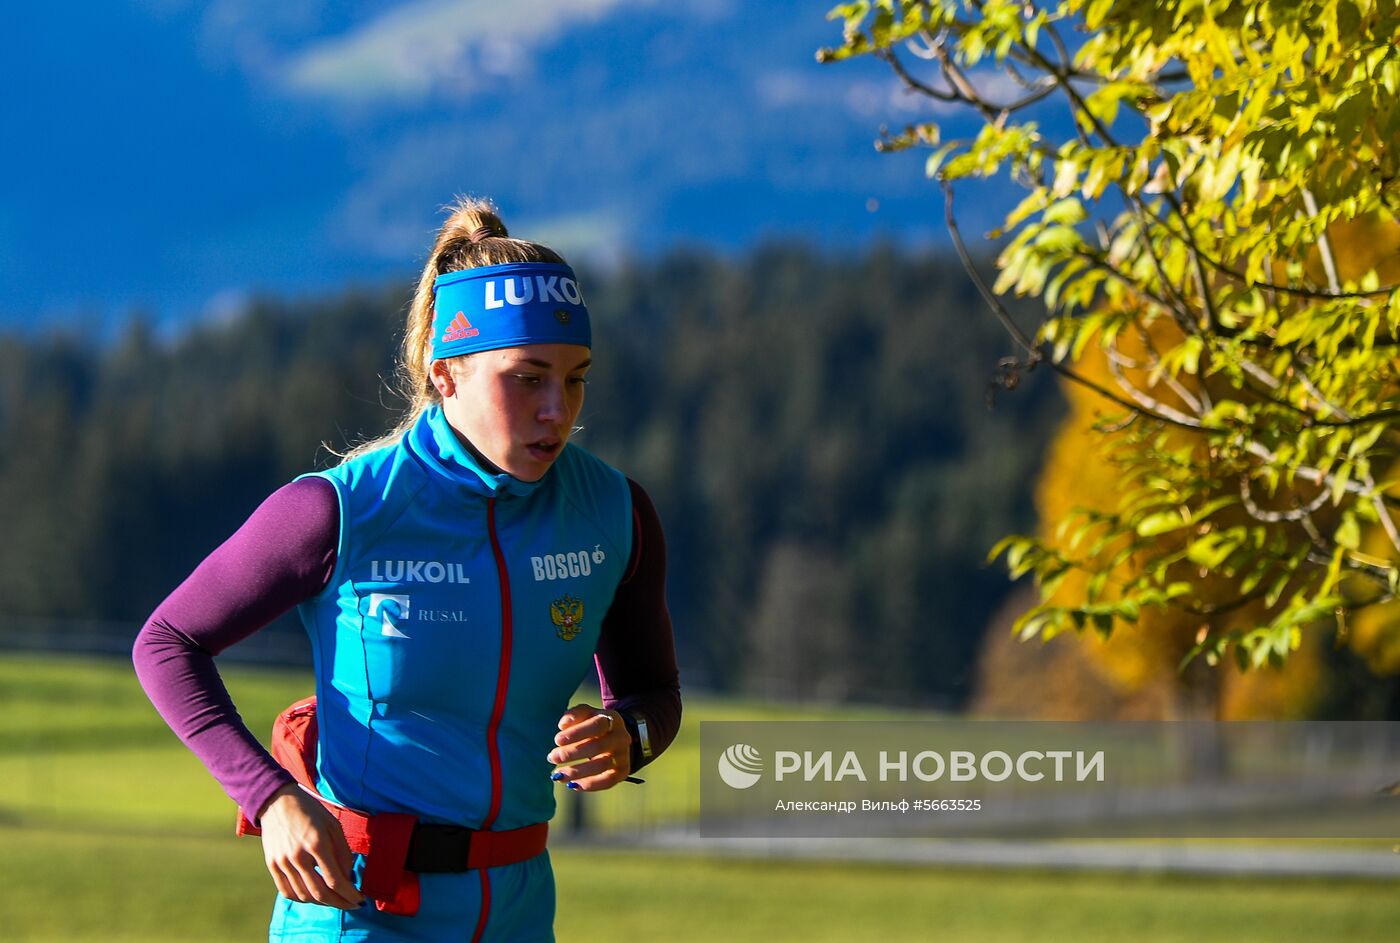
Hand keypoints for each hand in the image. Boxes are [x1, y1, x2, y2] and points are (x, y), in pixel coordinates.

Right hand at [257, 784, 364, 908]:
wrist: (277, 801)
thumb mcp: (333, 825)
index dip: (349, 894)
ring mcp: (282, 862)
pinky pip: (287, 891)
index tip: (359, 900)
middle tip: (351, 905)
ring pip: (304, 895)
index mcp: (317, 843)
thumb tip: (348, 876)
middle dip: (339, 902)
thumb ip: (343, 852)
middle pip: (320, 893)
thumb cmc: (310, 811)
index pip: (335, 880)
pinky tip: (313, 896)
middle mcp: (298, 856)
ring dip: (322, 902)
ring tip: (334, 898)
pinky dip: (302, 898)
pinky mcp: (272, 865)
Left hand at [549, 704, 631, 791]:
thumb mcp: (586, 714)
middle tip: (552, 757)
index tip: (557, 740)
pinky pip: (607, 781)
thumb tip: (563, 725)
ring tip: (558, 774)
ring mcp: (623, 755)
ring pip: (601, 766)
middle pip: (597, 747)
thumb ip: (574, 714)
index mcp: (612, 719)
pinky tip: (573, 784)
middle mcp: (621, 737)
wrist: (616, 737)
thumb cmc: (594, 725)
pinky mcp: (623, 771)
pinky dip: (589, 785)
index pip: (596, 725)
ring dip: (577, 772)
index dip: (577, 733)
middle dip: (571, 754)